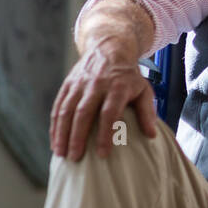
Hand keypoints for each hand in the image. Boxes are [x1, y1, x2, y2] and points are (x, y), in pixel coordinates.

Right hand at [50, 39, 157, 160]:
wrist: (109, 48)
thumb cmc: (128, 76)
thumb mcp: (143, 89)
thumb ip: (147, 112)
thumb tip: (151, 136)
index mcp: (117, 86)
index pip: (110, 113)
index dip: (105, 134)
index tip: (102, 154)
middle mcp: (96, 84)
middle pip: (84, 113)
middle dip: (78, 137)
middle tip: (75, 158)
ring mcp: (79, 83)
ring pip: (66, 110)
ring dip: (62, 133)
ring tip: (61, 154)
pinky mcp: (68, 84)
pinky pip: (58, 106)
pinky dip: (55, 125)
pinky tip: (55, 142)